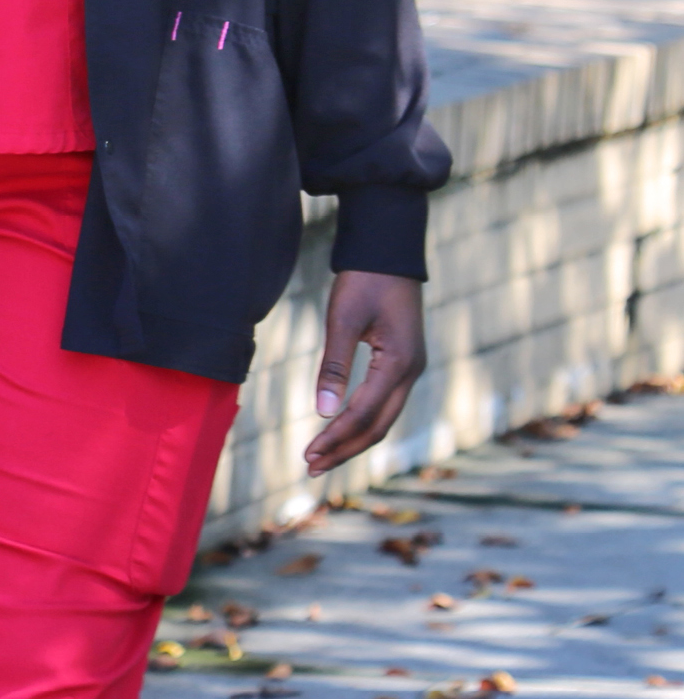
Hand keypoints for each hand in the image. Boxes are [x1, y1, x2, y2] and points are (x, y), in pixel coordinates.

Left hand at [304, 269, 424, 474]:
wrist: (387, 255)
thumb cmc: (363, 282)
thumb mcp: (343, 320)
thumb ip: (335, 365)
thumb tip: (323, 411)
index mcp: (400, 364)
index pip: (365, 414)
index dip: (336, 437)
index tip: (309, 454)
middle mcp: (411, 373)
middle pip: (378, 426)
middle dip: (345, 449)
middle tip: (312, 467)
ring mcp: (410, 370)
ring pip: (383, 418)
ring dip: (353, 440)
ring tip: (322, 457)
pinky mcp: (402, 365)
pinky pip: (383, 404)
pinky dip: (362, 421)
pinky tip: (341, 431)